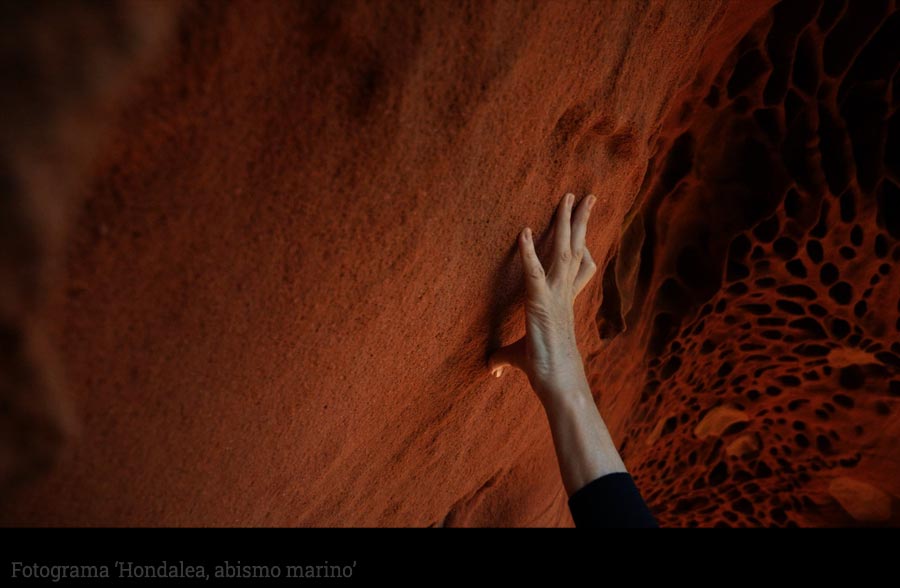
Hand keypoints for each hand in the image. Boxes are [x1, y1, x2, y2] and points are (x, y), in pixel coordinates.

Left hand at [489, 192, 598, 406]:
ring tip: (568, 197)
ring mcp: (556, 297)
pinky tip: (524, 232)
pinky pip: (534, 273)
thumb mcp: (519, 358)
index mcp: (563, 301)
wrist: (559, 386)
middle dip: (581, 221)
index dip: (581, 246)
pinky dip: (529, 253)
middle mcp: (564, 294)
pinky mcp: (542, 305)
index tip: (584, 229)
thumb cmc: (545, 371)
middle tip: (588, 195)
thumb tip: (490, 367)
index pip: (577, 268)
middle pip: (576, 249)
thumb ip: (504, 356)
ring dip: (565, 223)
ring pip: (564, 252)